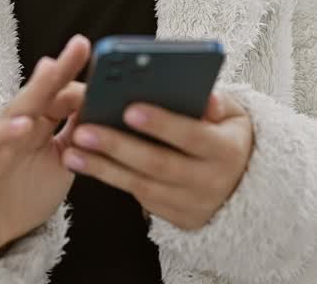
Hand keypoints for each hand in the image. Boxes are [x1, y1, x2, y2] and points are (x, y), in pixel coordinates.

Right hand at [0, 35, 89, 252]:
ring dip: (36, 87)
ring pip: (20, 105)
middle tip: (81, 45)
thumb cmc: (29, 188)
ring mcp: (2, 133)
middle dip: (63, 66)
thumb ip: (80, 134)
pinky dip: (7, 130)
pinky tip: (24, 124)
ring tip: (52, 68)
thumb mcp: (64, 159)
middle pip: (45, 89)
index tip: (109, 74)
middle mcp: (23, 120)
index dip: (85, 84)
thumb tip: (110, 112)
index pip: (66, 94)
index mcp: (44, 120)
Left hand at [61, 91, 253, 230]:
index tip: (129, 109)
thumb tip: (207, 98)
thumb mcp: (234, 115)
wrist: (243, 184)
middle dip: (119, 147)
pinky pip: (139, 198)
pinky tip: (85, 163)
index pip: (193, 136)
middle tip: (84, 130)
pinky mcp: (176, 217)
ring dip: (103, 168)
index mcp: (227, 150)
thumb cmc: (226, 135)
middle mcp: (210, 181)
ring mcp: (193, 204)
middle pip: (159, 164)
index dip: (163, 124)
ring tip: (72, 150)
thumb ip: (218, 103)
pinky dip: (110, 180)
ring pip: (142, 186)